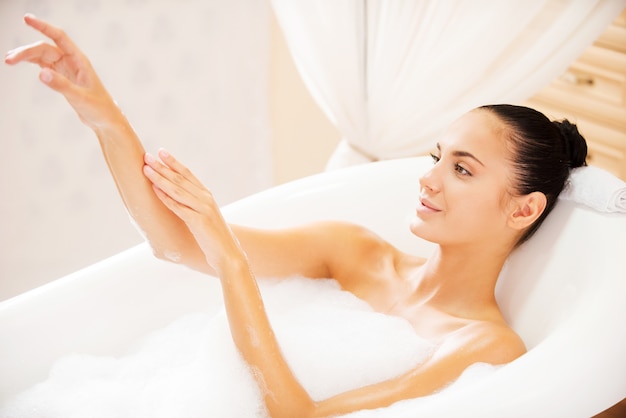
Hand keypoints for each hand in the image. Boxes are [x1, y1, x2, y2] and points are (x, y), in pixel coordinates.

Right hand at [4, 14, 118, 128]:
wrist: (106, 120)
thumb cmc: (99, 108)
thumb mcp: (80, 98)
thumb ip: (61, 85)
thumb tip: (41, 73)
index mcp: (80, 61)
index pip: (59, 37)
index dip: (43, 27)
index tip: (27, 19)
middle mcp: (72, 61)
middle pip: (45, 48)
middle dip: (27, 51)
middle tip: (8, 60)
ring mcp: (66, 69)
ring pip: (43, 56)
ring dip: (26, 56)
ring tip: (9, 61)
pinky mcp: (62, 78)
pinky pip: (45, 65)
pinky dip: (32, 62)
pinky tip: (20, 62)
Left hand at [142, 149, 245, 271]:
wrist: (228, 253)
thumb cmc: (213, 237)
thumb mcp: (204, 217)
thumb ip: (193, 206)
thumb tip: (177, 199)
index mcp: (207, 195)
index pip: (188, 174)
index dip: (174, 162)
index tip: (161, 151)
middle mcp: (206, 199)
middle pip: (180, 179)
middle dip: (162, 166)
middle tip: (147, 156)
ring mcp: (203, 209)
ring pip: (177, 190)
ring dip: (160, 178)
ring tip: (146, 169)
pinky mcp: (199, 222)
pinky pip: (179, 207)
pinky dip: (166, 198)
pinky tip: (155, 190)